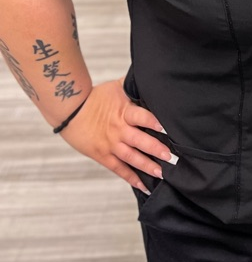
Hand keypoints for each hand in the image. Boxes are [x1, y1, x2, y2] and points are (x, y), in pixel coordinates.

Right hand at [60, 78, 174, 194]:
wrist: (70, 110)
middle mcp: (119, 130)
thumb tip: (149, 76)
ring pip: (132, 158)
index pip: (142, 117)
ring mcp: (110, 145)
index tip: (167, 129)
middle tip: (171, 157)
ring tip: (161, 173)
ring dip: (147, 166)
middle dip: (157, 150)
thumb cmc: (94, 97)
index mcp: (123, 112)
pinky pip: (119, 169)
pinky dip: (131, 178)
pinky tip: (143, 185)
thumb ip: (133, 86)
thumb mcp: (116, 87)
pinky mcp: (102, 155)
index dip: (154, 123)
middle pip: (140, 141)